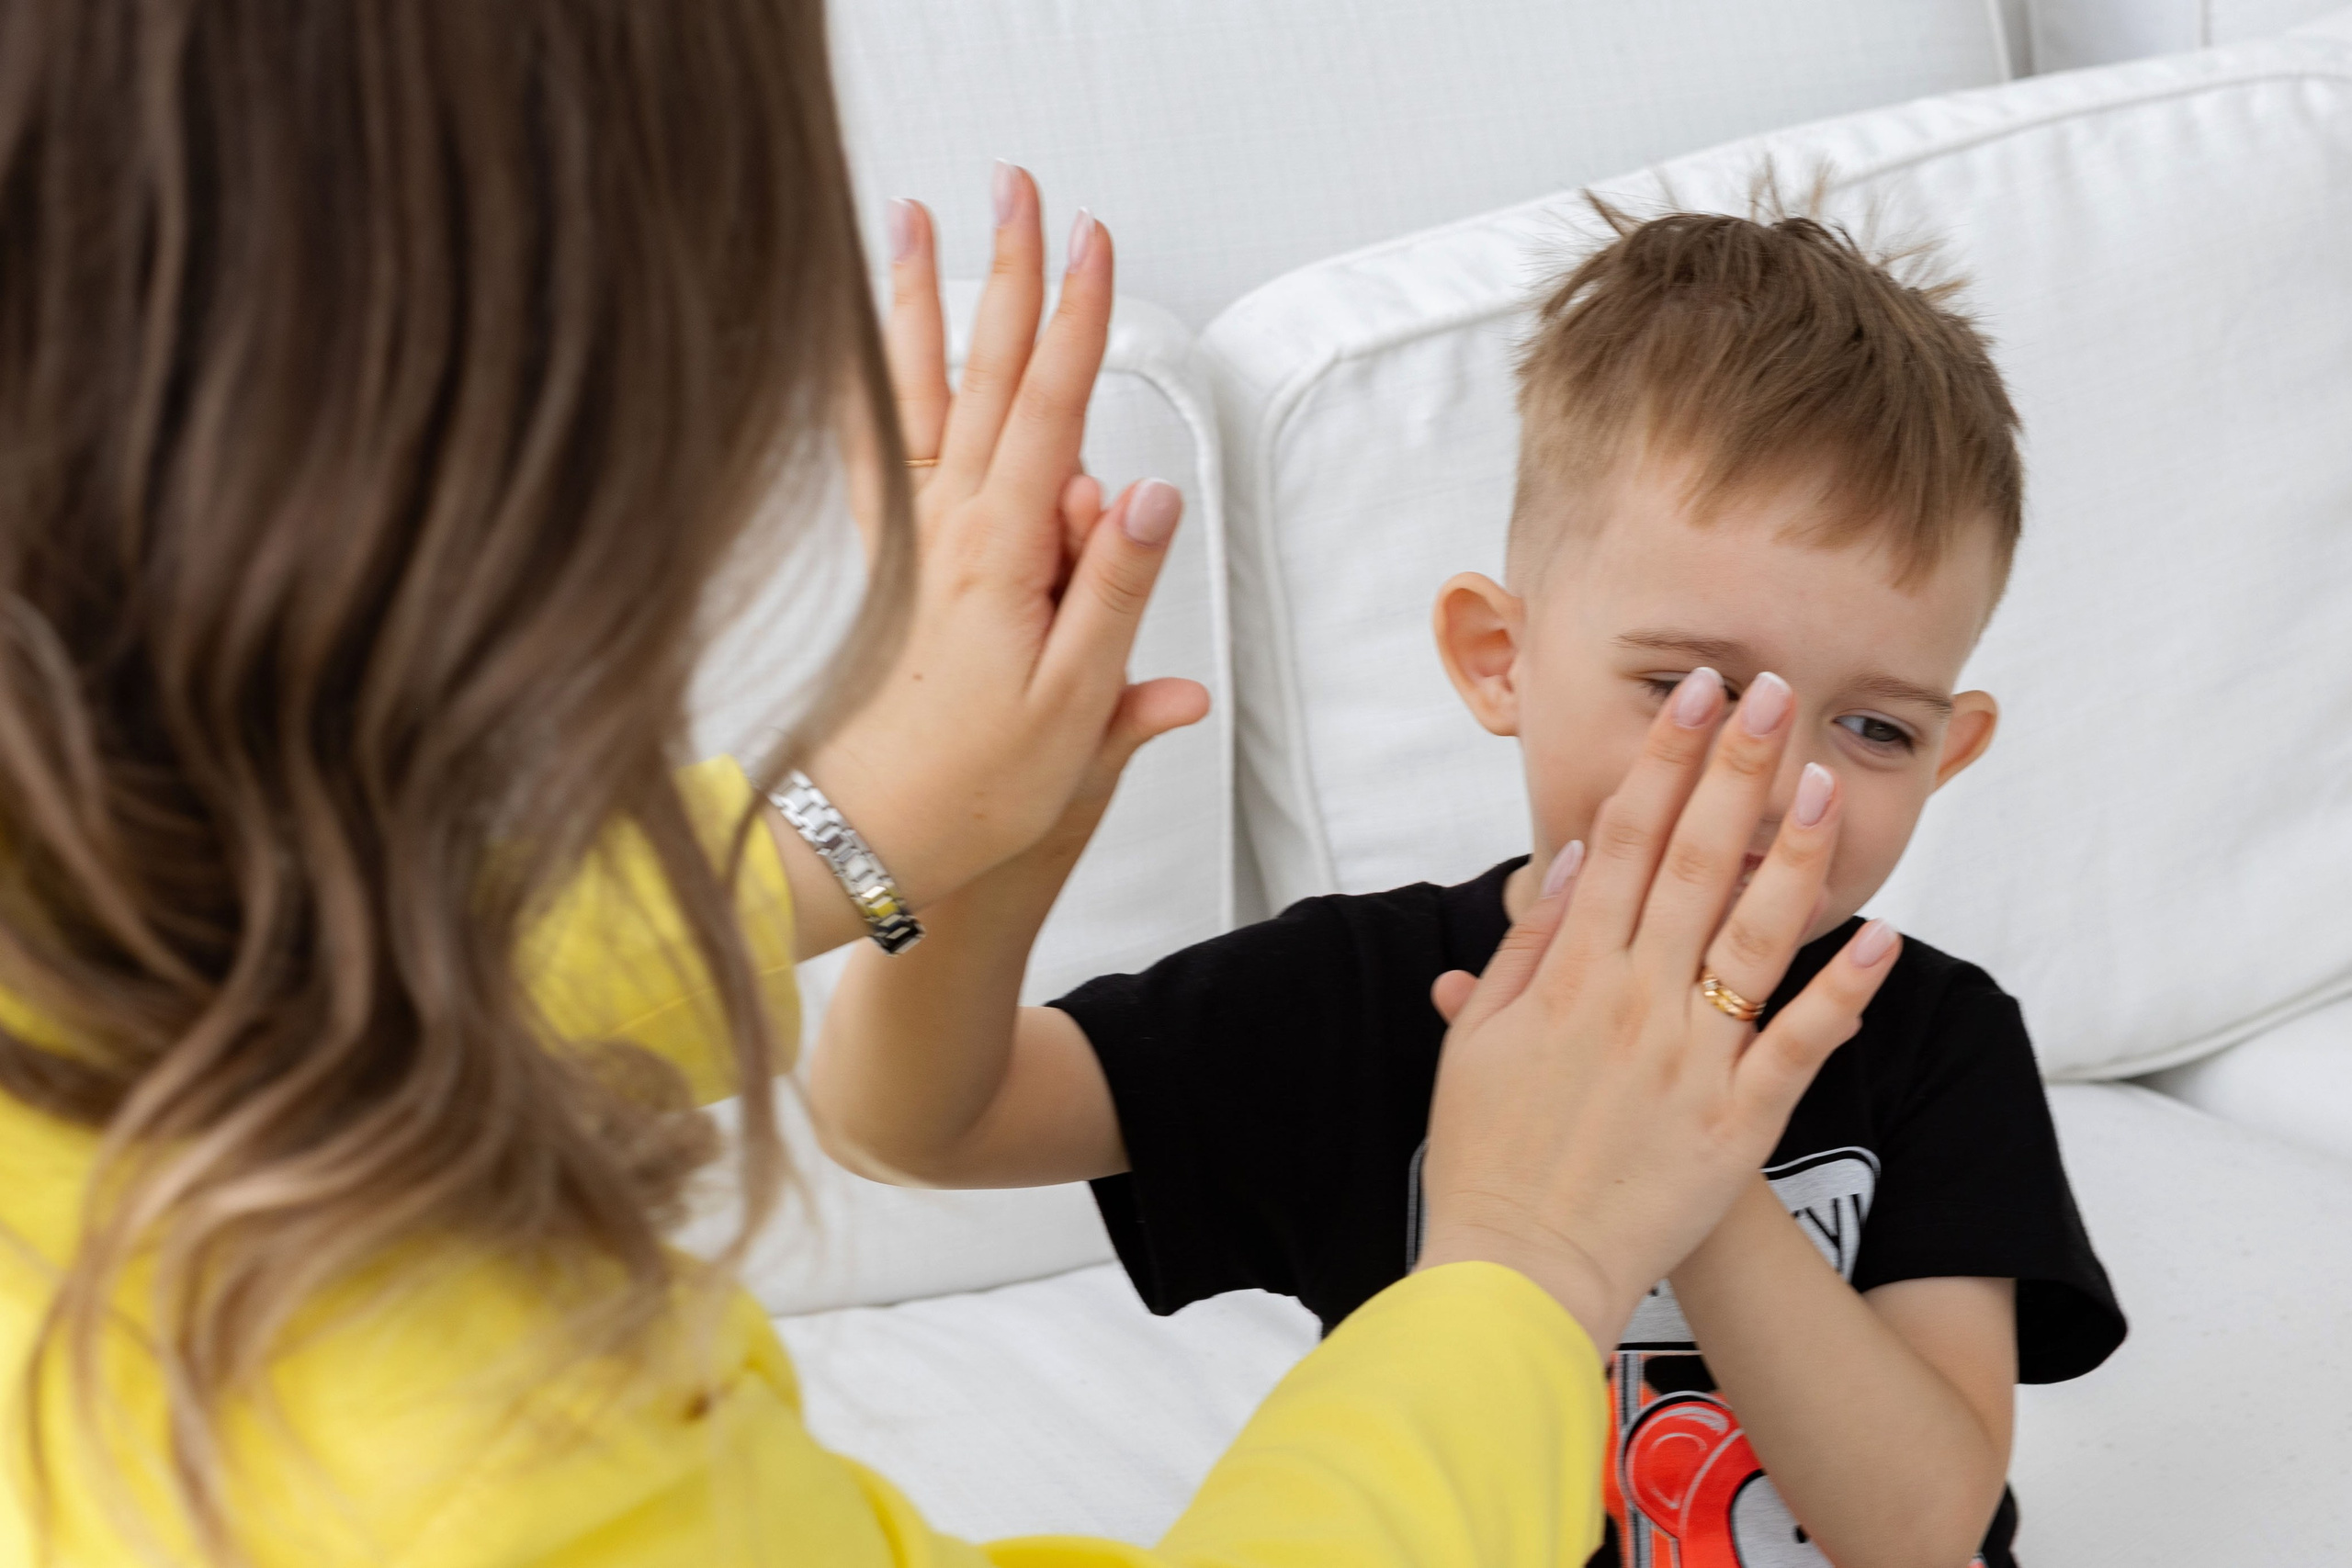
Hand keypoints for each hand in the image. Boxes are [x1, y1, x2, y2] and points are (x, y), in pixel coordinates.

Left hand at [792, 168, 1206, 953]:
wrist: (861, 835)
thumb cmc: (970, 785)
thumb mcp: (1072, 706)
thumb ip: (1114, 592)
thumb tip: (1152, 493)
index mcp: (1005, 555)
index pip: (1052, 408)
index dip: (1077, 318)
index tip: (1092, 241)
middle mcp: (949, 529)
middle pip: (986, 372)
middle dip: (1008, 272)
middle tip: (1016, 187)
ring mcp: (911, 538)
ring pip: (917, 393)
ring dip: (918, 301)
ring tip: (911, 223)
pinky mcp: (887, 563)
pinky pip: (868, 451)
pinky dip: (859, 388)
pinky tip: (853, 349)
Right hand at [1413, 668, 1901, 1349]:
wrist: (1521, 1269)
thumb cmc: (1488, 1152)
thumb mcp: (1474, 1037)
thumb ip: (1526, 946)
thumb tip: (1577, 860)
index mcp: (1569, 976)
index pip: (1626, 840)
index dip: (1664, 760)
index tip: (1695, 695)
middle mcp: (1636, 1001)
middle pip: (1697, 862)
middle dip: (1735, 768)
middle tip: (1771, 692)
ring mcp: (1694, 1059)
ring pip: (1759, 934)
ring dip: (1796, 853)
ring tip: (1824, 780)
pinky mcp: (1742, 1121)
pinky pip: (1805, 1041)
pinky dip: (1849, 988)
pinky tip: (1884, 931)